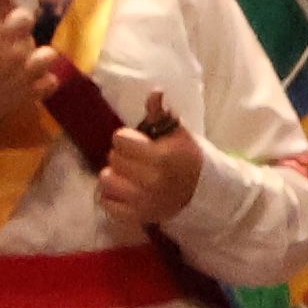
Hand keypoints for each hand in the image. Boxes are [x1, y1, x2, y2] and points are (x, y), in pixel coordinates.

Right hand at [0, 0, 52, 128]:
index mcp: (2, 35)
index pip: (26, 16)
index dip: (19, 19)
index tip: (10, 24)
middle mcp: (21, 53)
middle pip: (35, 38)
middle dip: (23, 42)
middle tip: (9, 49)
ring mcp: (29, 75)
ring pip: (48, 58)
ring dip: (37, 60)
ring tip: (22, 65)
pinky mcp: (33, 94)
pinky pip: (51, 81)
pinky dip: (42, 80)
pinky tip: (27, 81)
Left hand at [95, 91, 199, 225]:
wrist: (202, 193)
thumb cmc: (187, 159)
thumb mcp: (178, 134)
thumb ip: (161, 114)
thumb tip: (155, 91)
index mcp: (161, 158)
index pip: (120, 139)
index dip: (128, 139)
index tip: (140, 144)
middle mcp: (150, 180)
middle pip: (112, 158)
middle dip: (122, 156)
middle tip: (137, 160)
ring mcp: (142, 201)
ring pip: (106, 180)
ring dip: (115, 176)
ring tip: (128, 176)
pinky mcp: (136, 216)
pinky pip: (107, 203)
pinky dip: (112, 197)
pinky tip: (125, 191)